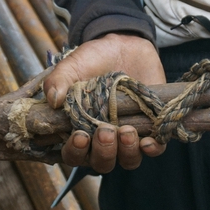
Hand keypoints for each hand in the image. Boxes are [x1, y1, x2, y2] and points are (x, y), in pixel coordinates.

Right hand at [43, 33, 166, 170]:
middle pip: (101, 163)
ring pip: (128, 160)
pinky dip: (153, 149)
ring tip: (126, 130)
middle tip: (105, 130)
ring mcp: (128, 136)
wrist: (124, 46)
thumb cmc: (93, 60)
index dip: (75, 152)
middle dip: (104, 151)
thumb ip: (59, 81)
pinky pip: (155, 149)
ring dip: (127, 151)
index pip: (74, 155)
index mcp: (80, 130)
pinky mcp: (151, 128)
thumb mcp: (72, 66)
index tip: (79, 136)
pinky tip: (149, 141)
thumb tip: (53, 100)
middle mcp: (103, 140)